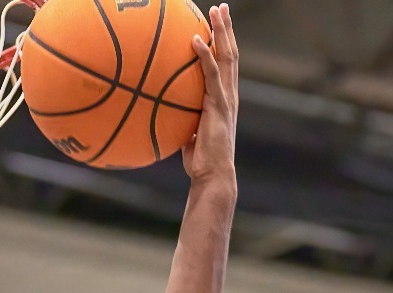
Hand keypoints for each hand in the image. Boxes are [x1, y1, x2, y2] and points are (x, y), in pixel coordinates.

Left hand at [183, 4, 237, 185]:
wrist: (212, 175)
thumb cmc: (199, 161)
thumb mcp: (188, 135)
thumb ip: (181, 120)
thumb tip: (161, 114)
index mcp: (224, 100)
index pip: (227, 66)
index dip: (224, 44)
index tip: (218, 25)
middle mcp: (229, 95)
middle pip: (231, 54)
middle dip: (227, 29)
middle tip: (222, 8)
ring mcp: (226, 98)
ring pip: (227, 57)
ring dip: (222, 32)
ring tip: (216, 11)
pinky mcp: (218, 105)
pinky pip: (212, 74)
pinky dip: (204, 55)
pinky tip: (196, 39)